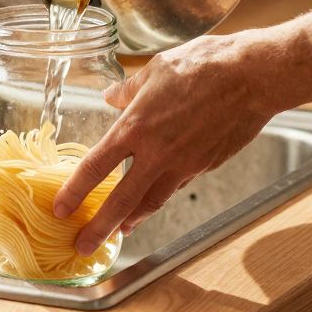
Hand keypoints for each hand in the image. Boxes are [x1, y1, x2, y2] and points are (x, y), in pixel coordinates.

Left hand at [52, 34, 290, 255]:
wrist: (251, 76)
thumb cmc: (204, 65)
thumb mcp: (155, 70)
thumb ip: (129, 90)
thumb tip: (111, 96)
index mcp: (135, 127)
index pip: (95, 167)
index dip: (74, 191)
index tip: (60, 208)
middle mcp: (156, 153)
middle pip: (120, 201)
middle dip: (98, 228)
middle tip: (83, 246)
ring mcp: (183, 164)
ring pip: (151, 202)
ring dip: (131, 220)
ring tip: (118, 232)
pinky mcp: (205, 166)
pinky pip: (177, 186)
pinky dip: (161, 196)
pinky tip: (154, 198)